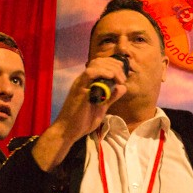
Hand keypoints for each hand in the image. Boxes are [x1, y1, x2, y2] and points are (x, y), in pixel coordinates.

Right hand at [32, 57, 127, 171]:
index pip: (101, 64)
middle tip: (123, 78)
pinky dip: (102, 72)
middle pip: (100, 61)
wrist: (69, 131)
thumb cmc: (83, 120)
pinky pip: (89, 74)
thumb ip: (112, 97)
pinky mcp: (79, 89)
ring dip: (111, 69)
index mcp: (88, 82)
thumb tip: (123, 87)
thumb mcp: (102, 107)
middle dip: (115, 66)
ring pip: (96, 64)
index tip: (123, 76)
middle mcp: (84, 80)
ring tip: (119, 79)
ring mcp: (81, 83)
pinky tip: (111, 78)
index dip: (114, 66)